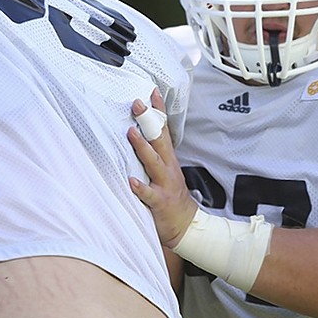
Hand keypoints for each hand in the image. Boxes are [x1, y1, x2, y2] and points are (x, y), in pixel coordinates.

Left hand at [128, 88, 197, 247]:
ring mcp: (164, 184)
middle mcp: (167, 168)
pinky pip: (148, 194)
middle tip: (137, 104)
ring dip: (142, 147)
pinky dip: (140, 187)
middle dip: (149, 121)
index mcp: (168, 159)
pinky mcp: (159, 202)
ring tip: (131, 133)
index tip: (151, 92)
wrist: (186, 226)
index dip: (158, 111)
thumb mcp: (166, 170)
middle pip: (158, 140)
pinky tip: (131, 181)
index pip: (163, 129)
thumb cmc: (171, 196)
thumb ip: (155, 153)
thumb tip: (139, 132)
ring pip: (153, 163)